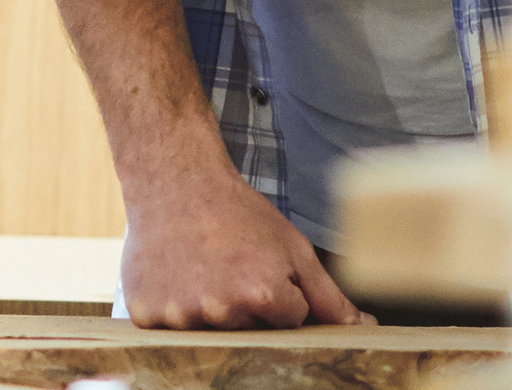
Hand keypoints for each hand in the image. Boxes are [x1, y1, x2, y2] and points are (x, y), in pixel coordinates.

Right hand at [121, 171, 370, 329]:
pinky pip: (169, 329)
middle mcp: (219, 310)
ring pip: (210, 331)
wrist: (173, 181)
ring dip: (208, 310)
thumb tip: (366, 326)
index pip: (289, 320)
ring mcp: (178, 314)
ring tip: (199, 268)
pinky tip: (174, 278)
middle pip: (249, 330)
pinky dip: (172, 308)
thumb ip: (328, 295)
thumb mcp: (292, 247)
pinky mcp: (145, 314)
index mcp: (261, 293)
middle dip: (246, 306)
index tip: (257, 262)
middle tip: (227, 265)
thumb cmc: (237, 212)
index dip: (279, 292)